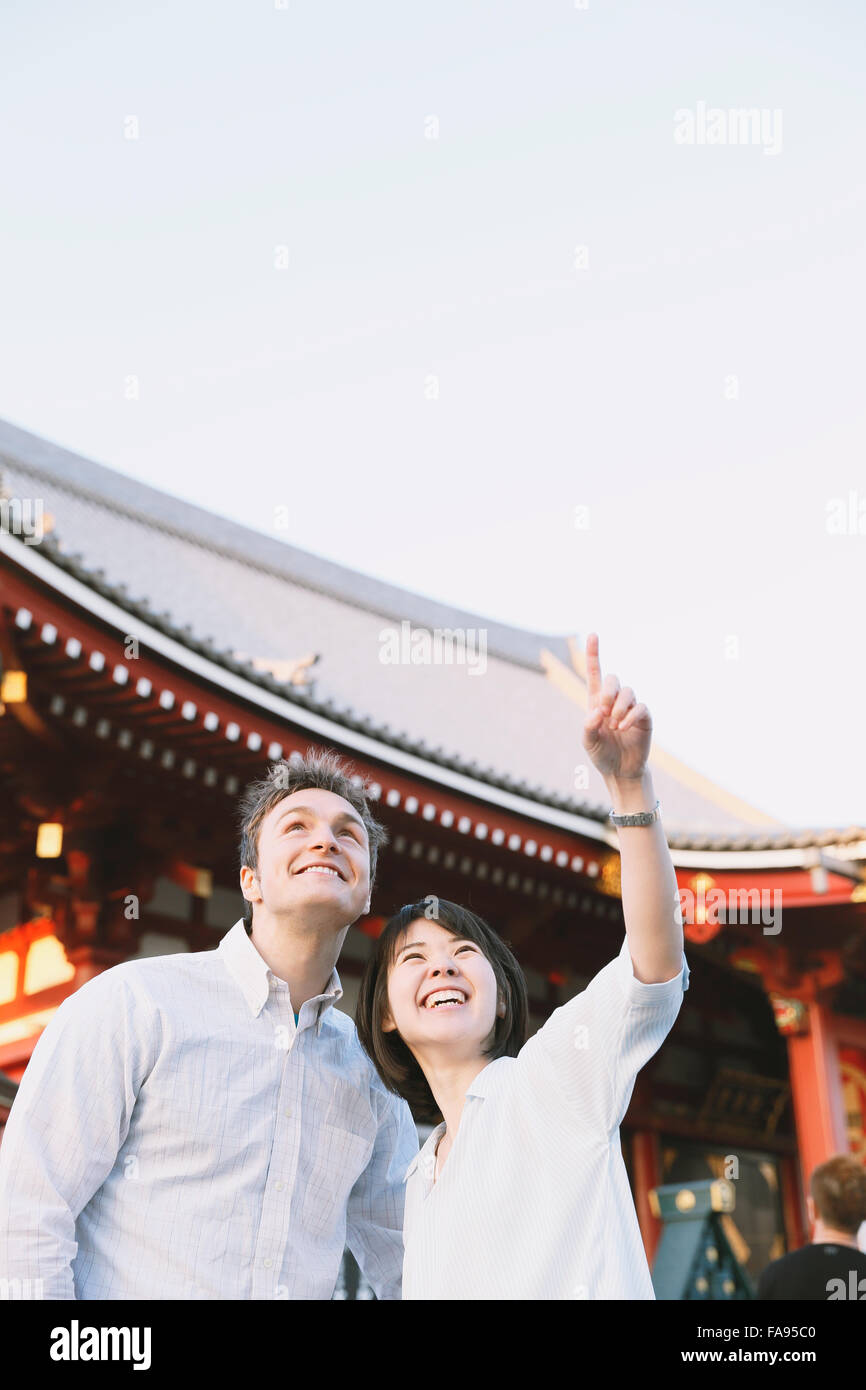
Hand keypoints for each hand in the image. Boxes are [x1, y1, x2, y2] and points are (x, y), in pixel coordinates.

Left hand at [582, 632, 651, 781]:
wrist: (620, 771)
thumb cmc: (602, 755)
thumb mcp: (588, 742)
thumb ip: (588, 727)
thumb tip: (597, 711)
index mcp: (596, 702)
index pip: (594, 673)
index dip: (593, 654)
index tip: (592, 634)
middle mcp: (614, 701)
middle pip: (613, 679)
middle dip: (607, 692)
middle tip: (603, 711)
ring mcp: (630, 708)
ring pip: (628, 692)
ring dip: (619, 707)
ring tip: (614, 726)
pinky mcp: (644, 718)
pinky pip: (641, 708)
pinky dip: (631, 716)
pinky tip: (623, 727)